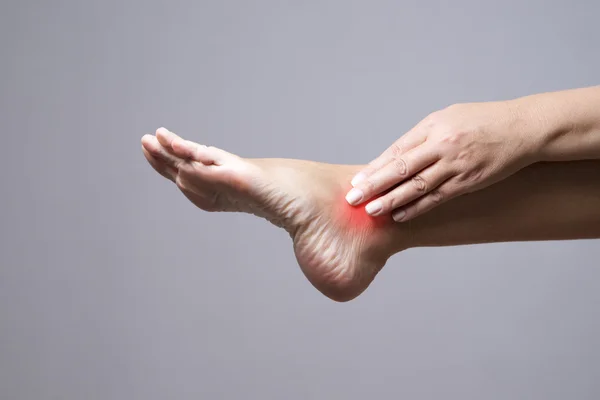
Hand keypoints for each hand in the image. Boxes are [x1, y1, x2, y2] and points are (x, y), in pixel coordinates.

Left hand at [346, 101, 539, 220]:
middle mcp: (441, 145)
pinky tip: (401, 215)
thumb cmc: (481, 121)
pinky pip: (438, 197)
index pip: (397, 150)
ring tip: (372, 211)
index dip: (375, 167)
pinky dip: (417, 208)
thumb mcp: (448, 117)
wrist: (522, 128)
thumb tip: (394, 156)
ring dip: (392, 200)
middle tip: (353, 198)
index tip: (357, 180)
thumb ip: (422, 136)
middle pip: (401, 168)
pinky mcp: (468, 182)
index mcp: (433, 126)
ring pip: (417, 186)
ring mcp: (455, 165)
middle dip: (375, 185)